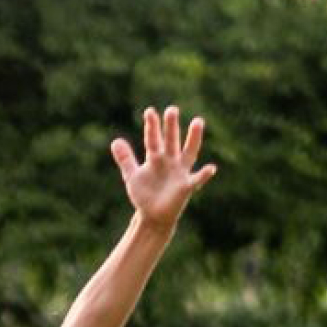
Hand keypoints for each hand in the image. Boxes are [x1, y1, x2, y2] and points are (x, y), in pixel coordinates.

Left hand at [114, 105, 216, 227]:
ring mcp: (180, 173)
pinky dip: (204, 175)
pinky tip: (211, 168)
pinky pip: (197, 179)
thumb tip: (116, 140)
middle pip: (171, 141)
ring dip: (193, 138)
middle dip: (171, 127)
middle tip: (171, 109)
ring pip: (189, 152)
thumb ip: (126, 159)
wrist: (153, 216)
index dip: (152, 127)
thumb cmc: (145, 194)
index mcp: (157, 158)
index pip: (153, 139)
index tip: (149, 111)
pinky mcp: (186, 187)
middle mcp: (170, 161)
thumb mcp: (132, 176)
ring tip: (198, 122)